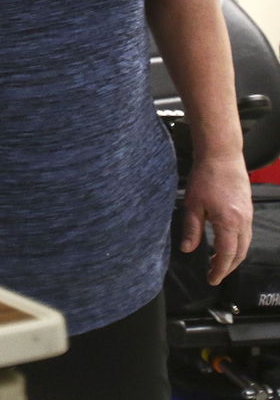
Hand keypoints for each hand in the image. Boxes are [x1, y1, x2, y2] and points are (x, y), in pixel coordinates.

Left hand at [181, 153, 252, 285]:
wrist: (222, 156)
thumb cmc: (206, 178)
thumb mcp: (192, 205)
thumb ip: (191, 230)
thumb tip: (187, 249)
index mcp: (230, 223)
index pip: (226, 255)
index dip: (219, 270)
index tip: (212, 280)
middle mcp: (243, 222)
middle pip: (239, 253)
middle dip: (227, 267)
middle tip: (214, 275)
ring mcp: (248, 215)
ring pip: (245, 244)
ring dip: (233, 256)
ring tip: (216, 262)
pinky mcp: (248, 209)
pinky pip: (246, 234)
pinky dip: (237, 244)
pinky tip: (224, 244)